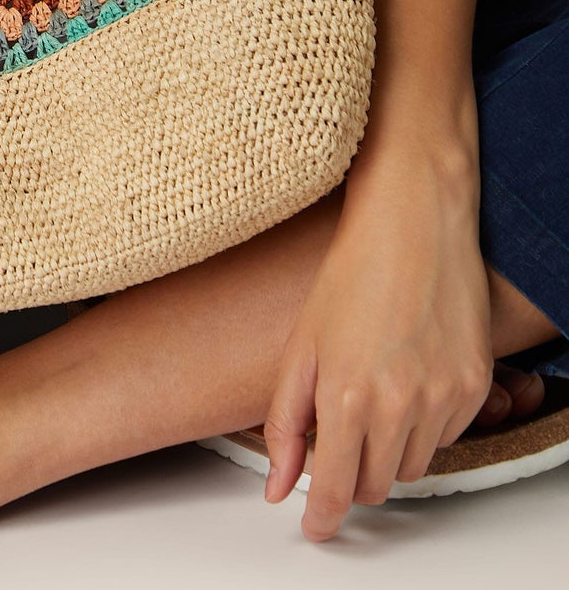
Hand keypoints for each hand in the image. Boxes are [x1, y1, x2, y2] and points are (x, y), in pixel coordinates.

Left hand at [263, 140, 493, 538]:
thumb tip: (277, 487)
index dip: (324, 517)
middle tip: (341, 437)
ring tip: (375, 391)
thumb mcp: (301, 346)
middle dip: (355, 474)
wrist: (414, 223)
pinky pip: (446, 435)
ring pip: (414, 465)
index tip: (316, 528)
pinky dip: (424, 423)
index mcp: (346, 395)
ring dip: (390, 449)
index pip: (337, 490)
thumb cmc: (352, 273)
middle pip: (378, 485)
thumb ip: (286, 422)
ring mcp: (443, 398)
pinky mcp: (475, 387)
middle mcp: (399, 405)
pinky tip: (409, 375)